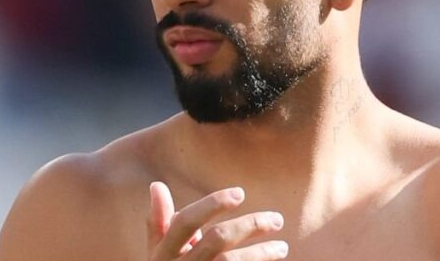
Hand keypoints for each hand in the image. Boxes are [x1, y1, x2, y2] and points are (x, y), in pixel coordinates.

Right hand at [148, 182, 288, 259]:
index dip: (212, 204)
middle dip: (251, 225)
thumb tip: (157, 185)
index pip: (185, 222)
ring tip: (283, 247)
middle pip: (217, 239)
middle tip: (278, 219)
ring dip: (262, 252)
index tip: (241, 193)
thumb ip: (159, 221)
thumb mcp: (159, 252)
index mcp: (164, 252)